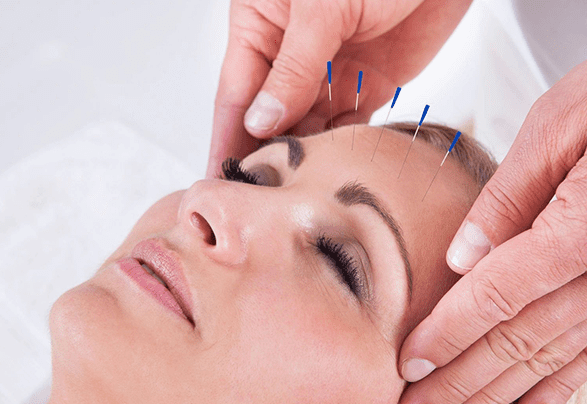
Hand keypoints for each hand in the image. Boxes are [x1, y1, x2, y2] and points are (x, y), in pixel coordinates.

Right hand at [205, 0, 471, 177]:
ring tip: (293, 192)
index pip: (236, 93)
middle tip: (257, 200)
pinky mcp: (368, 81)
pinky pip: (348, 122)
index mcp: (261, 24)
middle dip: (263, 154)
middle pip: (269, 116)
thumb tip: (261, 122)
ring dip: (303, 156)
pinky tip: (331, 170)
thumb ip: (293, 70)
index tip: (217, 179)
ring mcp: (330, 69)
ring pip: (308, 125)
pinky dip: (341, 145)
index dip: (226, 138)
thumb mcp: (322, 7)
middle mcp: (292, 51)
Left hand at [396, 38, 586, 403]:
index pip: (496, 298)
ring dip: (496, 400)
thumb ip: (509, 194)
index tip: (408, 366)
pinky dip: (558, 390)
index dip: (446, 336)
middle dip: (459, 386)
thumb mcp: (564, 121)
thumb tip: (463, 256)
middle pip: (516, 342)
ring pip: (549, 359)